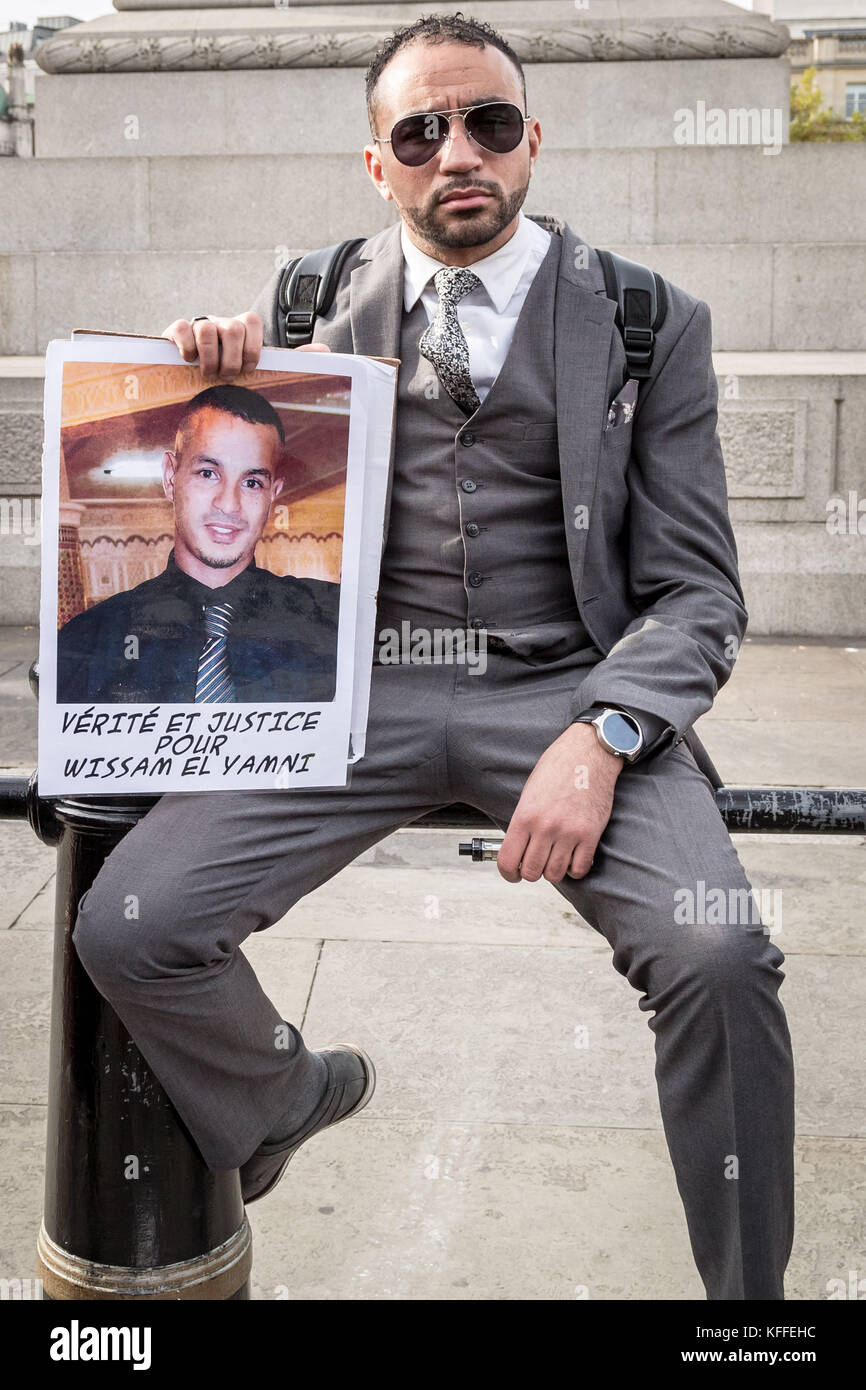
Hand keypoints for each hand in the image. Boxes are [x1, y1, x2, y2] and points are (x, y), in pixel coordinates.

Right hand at [161, 312, 331, 380]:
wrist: (193, 370)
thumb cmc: (231, 368)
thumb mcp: (259, 365)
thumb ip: (290, 359)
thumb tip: (326, 352)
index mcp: (242, 329)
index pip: (252, 320)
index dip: (252, 347)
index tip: (249, 369)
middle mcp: (221, 322)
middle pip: (232, 327)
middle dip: (232, 359)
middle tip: (228, 376)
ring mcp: (199, 324)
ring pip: (207, 328)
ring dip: (209, 358)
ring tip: (208, 373)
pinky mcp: (177, 331)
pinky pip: (181, 328)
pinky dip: (186, 346)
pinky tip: (188, 360)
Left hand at [496, 723, 622, 884]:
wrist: (588, 754)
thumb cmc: (558, 768)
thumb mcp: (529, 793)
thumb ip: (523, 822)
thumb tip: (518, 849)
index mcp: (525, 816)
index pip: (508, 861)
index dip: (508, 873)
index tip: (513, 874)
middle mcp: (546, 827)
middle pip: (532, 872)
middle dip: (531, 872)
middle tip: (536, 863)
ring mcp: (569, 833)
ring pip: (554, 874)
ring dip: (553, 871)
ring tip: (554, 858)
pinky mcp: (590, 835)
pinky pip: (579, 868)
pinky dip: (574, 869)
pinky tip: (572, 858)